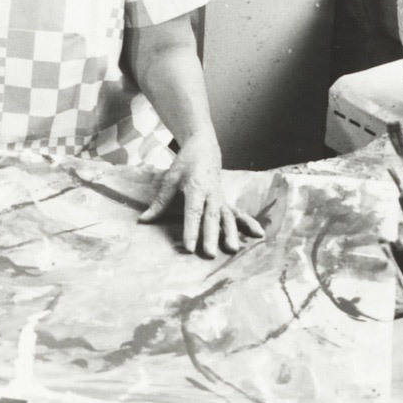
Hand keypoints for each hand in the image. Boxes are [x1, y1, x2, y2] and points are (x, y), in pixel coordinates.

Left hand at [138, 132, 265, 255]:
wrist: (204, 147)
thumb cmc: (185, 164)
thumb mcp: (170, 179)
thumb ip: (159, 202)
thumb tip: (143, 221)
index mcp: (196, 187)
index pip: (193, 212)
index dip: (191, 229)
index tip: (190, 246)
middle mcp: (211, 194)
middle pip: (211, 218)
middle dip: (210, 236)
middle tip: (209, 254)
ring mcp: (221, 198)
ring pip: (227, 217)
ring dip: (230, 233)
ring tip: (232, 249)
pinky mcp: (226, 200)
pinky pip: (238, 213)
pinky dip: (248, 223)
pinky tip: (259, 234)